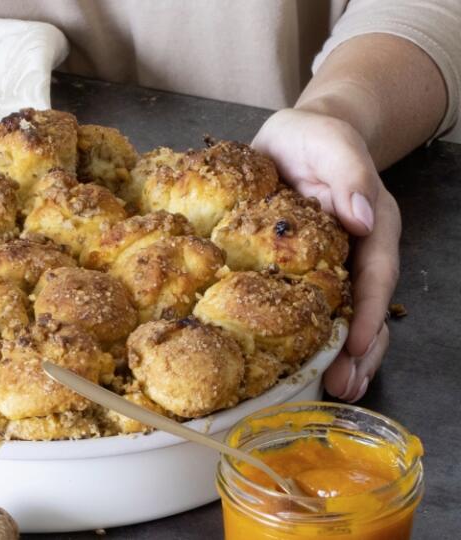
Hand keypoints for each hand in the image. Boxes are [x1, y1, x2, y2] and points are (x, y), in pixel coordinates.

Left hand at [253, 108, 401, 401]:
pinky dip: (310, 338)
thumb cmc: (313, 136)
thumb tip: (364, 218)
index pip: (375, 278)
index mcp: (371, 225)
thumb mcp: (331, 142)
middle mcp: (357, 251)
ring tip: (333, 391)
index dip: (369, 315)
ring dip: (341, 355)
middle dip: (361, 352)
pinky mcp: (304, 271)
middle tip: (345, 388)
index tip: (358, 348)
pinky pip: (312, 309)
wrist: (292, 135)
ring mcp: (332, 264)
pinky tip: (298, 365)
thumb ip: (348, 174)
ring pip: (345, 316)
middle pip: (367, 309)